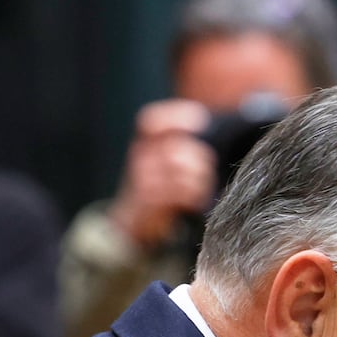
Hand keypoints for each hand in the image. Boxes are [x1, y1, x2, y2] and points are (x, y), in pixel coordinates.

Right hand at [107, 99, 215, 248]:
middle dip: (199, 158)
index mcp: (142, 143)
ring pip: (181, 169)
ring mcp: (143, 179)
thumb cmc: (155, 187)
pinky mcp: (149, 200)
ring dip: (201, 178)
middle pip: (176, 148)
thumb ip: (176, 143)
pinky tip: (196, 199)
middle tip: (206, 168)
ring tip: (201, 185)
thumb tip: (205, 122)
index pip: (151, 122)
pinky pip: (181, 191)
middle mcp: (140, 157)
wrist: (131, 220)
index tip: (201, 119)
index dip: (176, 116)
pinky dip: (195, 194)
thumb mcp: (158, 160)